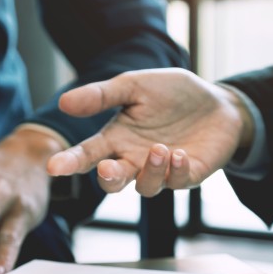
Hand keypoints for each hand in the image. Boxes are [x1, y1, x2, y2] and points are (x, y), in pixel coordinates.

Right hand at [46, 68, 253, 195]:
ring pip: (145, 187)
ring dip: (150, 171)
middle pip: (112, 181)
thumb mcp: (135, 86)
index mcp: (117, 138)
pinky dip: (176, 170)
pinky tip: (180, 153)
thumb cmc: (172, 94)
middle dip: (108, 178)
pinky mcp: (187, 176)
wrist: (218, 102)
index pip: (88, 154)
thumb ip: (102, 96)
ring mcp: (161, 171)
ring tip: (160, 149)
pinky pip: (177, 183)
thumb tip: (64, 102)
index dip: (70, 162)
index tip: (54, 167)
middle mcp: (134, 159)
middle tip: (108, 168)